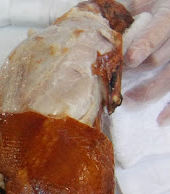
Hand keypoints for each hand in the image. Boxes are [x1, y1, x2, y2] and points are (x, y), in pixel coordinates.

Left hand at [121, 0, 169, 124]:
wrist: (166, 6)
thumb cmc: (148, 4)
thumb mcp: (138, 1)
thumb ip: (121, 10)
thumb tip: (92, 19)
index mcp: (168, 14)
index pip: (161, 29)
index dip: (147, 43)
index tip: (131, 58)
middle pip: (162, 57)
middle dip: (141, 68)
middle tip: (119, 77)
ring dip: (151, 90)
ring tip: (132, 98)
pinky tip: (160, 121)